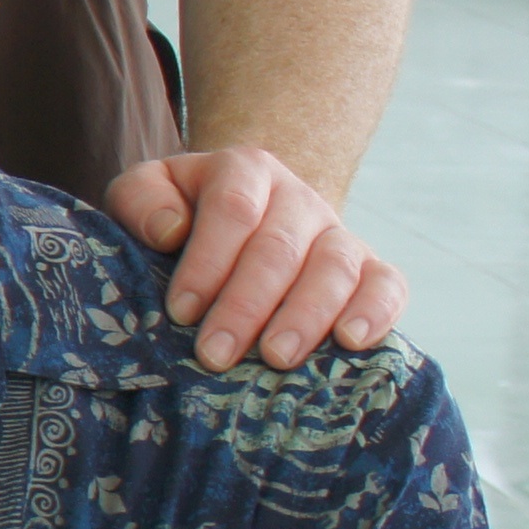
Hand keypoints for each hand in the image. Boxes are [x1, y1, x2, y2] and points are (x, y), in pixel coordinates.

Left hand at [103, 145, 403, 372]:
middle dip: (246, 305)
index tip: (181, 311)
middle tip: (216, 355)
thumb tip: (169, 230)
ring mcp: (338, 232)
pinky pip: (388, 283)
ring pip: (334, 266)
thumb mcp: (147, 191)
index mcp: (243, 170)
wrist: (245, 214)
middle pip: (279, 247)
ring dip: (306, 315)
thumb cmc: (183, 213)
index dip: (208, 261)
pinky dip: (376, 311)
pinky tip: (353, 342)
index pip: (233, 208)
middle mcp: (297, 198)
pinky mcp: (371, 268)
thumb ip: (140, 199)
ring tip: (277, 358)